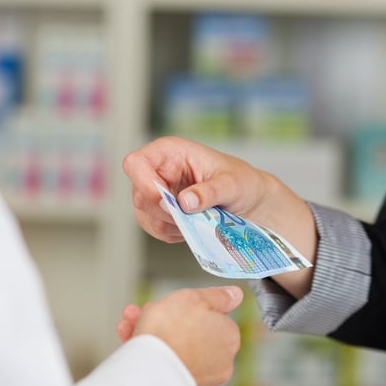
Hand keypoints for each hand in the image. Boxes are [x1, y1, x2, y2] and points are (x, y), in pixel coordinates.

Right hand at [117, 285, 243, 385]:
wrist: (148, 368)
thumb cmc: (171, 330)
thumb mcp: (195, 298)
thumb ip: (217, 296)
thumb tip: (235, 295)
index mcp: (229, 337)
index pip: (211, 318)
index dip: (187, 308)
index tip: (170, 304)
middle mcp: (221, 362)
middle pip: (191, 334)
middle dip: (165, 320)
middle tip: (146, 312)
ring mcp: (202, 380)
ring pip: (176, 350)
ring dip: (153, 335)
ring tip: (129, 324)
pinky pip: (167, 368)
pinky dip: (152, 356)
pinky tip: (132, 344)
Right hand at [122, 136, 274, 242]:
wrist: (249, 201)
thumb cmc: (242, 182)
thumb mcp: (232, 184)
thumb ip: (209, 192)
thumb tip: (184, 202)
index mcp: (170, 152)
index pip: (136, 163)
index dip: (144, 184)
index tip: (169, 203)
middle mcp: (158, 171)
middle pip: (139, 195)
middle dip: (166, 212)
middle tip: (195, 216)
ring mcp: (156, 193)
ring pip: (144, 215)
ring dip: (171, 225)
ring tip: (199, 221)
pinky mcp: (160, 213)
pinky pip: (155, 229)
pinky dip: (173, 233)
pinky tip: (194, 227)